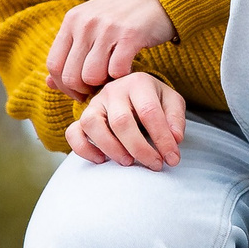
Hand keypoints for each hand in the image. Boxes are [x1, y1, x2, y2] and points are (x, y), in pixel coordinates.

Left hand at [47, 0, 176, 98]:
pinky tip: (128, 69)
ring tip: (113, 77)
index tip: (80, 92)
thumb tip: (49, 84)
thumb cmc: (122, 15)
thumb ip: (70, 54)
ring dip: (103, 84)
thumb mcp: (90, 27)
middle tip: (98, 89)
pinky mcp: (130, 35)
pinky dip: (122, 77)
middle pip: (70, 76)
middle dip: (83, 90)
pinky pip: (116, 71)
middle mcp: (85, 23)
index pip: (54, 65)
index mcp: (72, 20)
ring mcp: (107, 28)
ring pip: (91, 76)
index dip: (64, 86)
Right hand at [65, 73, 186, 168]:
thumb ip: (175, 118)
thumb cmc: (154, 100)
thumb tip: (175, 139)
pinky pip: (73, 133)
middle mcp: (113, 90)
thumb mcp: (172, 102)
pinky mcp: (81, 118)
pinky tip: (101, 160)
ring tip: (128, 162)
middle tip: (154, 165)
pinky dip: (84, 149)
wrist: (133, 92)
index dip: (162, 139)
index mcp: (138, 82)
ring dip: (111, 148)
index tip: (172, 159)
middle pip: (121, 121)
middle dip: (140, 148)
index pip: (150, 112)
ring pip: (92, 124)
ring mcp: (95, 103)